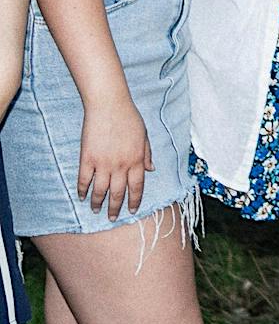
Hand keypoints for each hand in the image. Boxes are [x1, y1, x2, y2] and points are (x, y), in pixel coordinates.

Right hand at [78, 94, 153, 217]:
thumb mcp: (144, 135)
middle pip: (118, 193)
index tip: (131, 211)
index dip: (134, 201)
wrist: (109, 106)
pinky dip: (82, 190)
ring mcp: (103, 163)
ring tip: (96, 210)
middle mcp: (120, 165)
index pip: (137, 187)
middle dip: (115, 208)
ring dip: (98, 203)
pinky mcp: (87, 159)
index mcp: (136, 160)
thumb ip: (147, 154)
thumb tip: (151, 169)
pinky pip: (84, 180)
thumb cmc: (129, 117)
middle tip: (111, 218)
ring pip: (100, 191)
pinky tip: (82, 196)